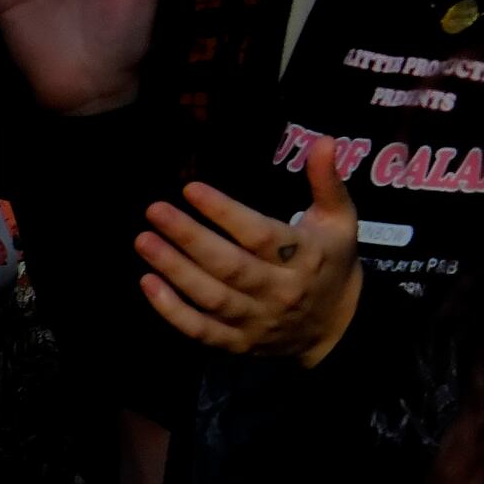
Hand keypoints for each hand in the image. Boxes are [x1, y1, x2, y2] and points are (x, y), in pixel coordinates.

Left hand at [137, 140, 360, 364]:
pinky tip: (148, 283)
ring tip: (144, 240)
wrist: (338, 324)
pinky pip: (201, 330)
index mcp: (305, 257)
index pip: (260, 235)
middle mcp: (281, 291)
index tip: (192, 189)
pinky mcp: (239, 342)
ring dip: (174, 270)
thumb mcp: (339, 220)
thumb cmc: (331, 260)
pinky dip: (172, 311)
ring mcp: (258, 320)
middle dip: (189, 238)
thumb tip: (324, 140)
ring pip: (211, 297)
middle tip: (155, 210)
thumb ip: (327, 182)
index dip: (224, 213)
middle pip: (230, 266)